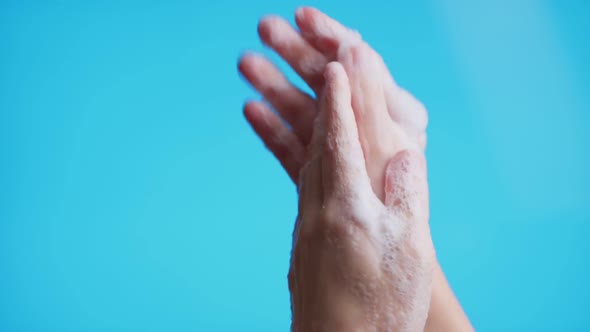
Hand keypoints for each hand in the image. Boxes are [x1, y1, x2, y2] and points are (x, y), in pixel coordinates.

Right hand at [239, 7, 427, 196]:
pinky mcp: (320, 177)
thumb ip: (367, 98)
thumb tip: (352, 49)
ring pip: (306, 109)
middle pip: (328, 80)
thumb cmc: (394, 211)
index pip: (360, 63)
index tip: (301, 16)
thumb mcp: (383, 145)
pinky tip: (252, 110)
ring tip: (246, 63)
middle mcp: (368, 129)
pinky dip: (275, 128)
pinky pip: (296, 146)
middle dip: (296, 52)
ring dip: (277, 84)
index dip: (330, 35)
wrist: (383, 269)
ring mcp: (342, 153)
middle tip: (264, 29)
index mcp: (392, 115)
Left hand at [289, 61, 433, 331]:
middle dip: (323, 110)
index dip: (339, 101)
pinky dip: (312, 169)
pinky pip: (304, 194)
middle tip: (327, 81)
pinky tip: (319, 175)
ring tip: (319, 117)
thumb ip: (407, 194)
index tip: (337, 68)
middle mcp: (317, 211)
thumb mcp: (409, 248)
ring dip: (314, 137)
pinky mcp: (302, 249)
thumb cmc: (381, 304)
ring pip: (307, 170)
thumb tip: (402, 152)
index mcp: (347, 204)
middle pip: (318, 148)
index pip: (340, 138)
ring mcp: (305, 231)